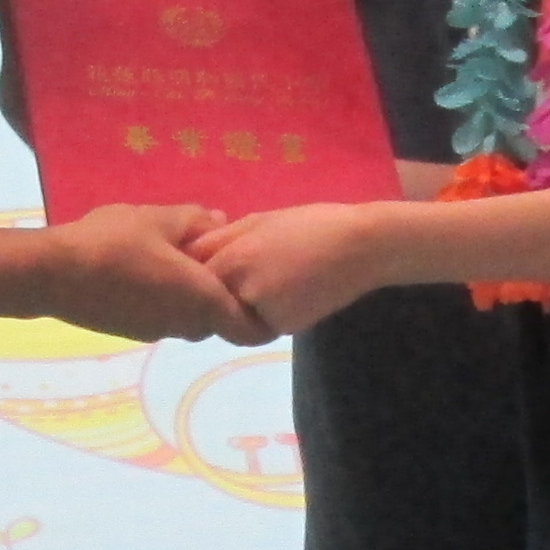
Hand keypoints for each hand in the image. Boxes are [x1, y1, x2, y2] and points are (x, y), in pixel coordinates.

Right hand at [29, 202, 268, 344]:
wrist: (50, 274)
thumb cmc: (112, 243)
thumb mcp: (159, 218)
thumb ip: (196, 221)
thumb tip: (221, 222)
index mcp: (202, 301)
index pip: (250, 329)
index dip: (262, 317)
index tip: (260, 293)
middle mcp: (184, 325)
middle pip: (216, 319)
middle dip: (218, 294)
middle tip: (210, 259)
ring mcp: (154, 332)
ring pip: (186, 317)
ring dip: (187, 295)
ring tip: (171, 258)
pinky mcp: (129, 332)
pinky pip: (160, 316)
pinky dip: (161, 298)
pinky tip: (140, 269)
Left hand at [193, 201, 397, 336]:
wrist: (362, 246)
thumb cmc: (310, 225)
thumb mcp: (258, 221)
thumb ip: (219, 239)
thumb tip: (188, 253)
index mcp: (232, 258)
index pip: (193, 276)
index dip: (196, 272)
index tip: (207, 265)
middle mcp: (241, 290)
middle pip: (210, 300)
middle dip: (218, 290)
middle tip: (247, 272)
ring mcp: (263, 313)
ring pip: (233, 315)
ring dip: (240, 303)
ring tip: (271, 279)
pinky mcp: (282, 329)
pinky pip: (258, 323)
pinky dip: (264, 312)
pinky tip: (287, 291)